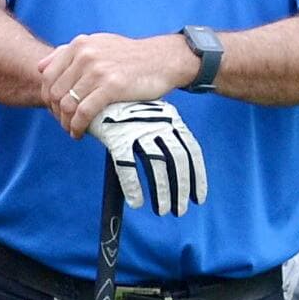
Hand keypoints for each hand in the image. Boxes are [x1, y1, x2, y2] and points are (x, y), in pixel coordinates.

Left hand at [39, 31, 193, 133]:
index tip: (55, 110)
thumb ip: (68, 53)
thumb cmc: (129, 56)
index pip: (48, 76)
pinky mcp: (112, 86)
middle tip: (64, 123)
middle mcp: (85, 55)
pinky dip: (78, 127)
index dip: (47, 98)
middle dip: (56, 113)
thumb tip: (40, 67)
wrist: (163, 59)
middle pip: (55, 92)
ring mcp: (98, 70)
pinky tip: (80, 133)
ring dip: (66, 123)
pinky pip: (84, 112)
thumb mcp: (98, 44)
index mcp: (79, 45)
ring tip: (72, 130)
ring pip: (67, 104)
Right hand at [85, 100, 206, 214]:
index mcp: (170, 118)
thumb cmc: (126, 106)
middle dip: (181, 189)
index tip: (198, 197)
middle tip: (180, 210)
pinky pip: (128, 167)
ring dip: (162, 192)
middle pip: (177, 160)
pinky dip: (133, 187)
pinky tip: (136, 202)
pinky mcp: (117, 137)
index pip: (191, 150)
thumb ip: (161, 135)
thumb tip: (168, 163)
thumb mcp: (152, 115)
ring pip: (156, 165)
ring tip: (163, 211)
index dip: (197, 176)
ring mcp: (139, 130)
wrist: (99, 88)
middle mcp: (159, 124)